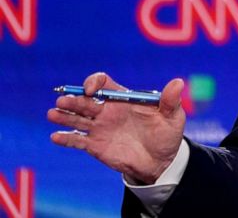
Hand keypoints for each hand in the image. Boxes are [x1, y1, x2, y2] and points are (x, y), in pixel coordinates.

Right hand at [47, 72, 185, 184]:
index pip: (103, 84)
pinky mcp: (95, 146)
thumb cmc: (167, 134)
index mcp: (123, 99)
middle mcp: (108, 111)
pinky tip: (55, 137)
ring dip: (64, 115)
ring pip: (77, 118)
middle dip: (73, 100)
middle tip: (62, 101)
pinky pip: (77, 140)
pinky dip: (66, 138)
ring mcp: (100, 128)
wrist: (161, 161)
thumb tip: (178, 83)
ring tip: (52, 114)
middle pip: (85, 101)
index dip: (94, 83)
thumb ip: (171, 101)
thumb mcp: (173, 117)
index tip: (91, 90)